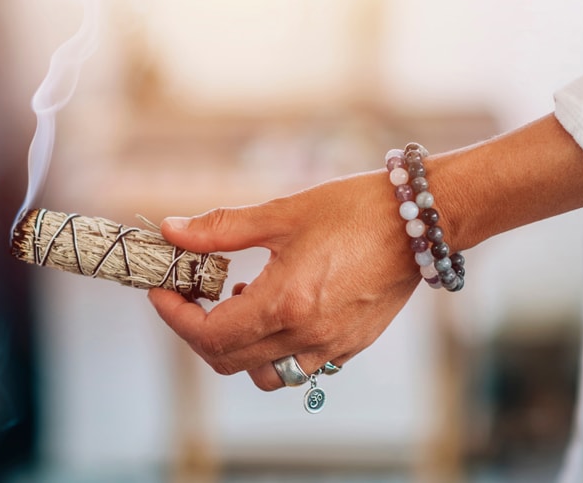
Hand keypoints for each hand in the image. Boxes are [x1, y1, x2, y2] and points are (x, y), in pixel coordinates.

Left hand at [147, 169, 421, 390]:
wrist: (422, 221)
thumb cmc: (355, 209)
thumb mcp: (282, 213)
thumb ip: (222, 229)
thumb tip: (171, 231)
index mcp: (284, 303)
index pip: (209, 334)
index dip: (175, 317)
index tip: (161, 291)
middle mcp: (307, 335)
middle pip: (228, 361)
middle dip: (197, 330)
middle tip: (190, 294)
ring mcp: (332, 346)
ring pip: (264, 373)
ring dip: (237, 346)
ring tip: (240, 298)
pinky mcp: (352, 345)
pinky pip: (299, 366)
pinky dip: (274, 348)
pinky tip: (279, 306)